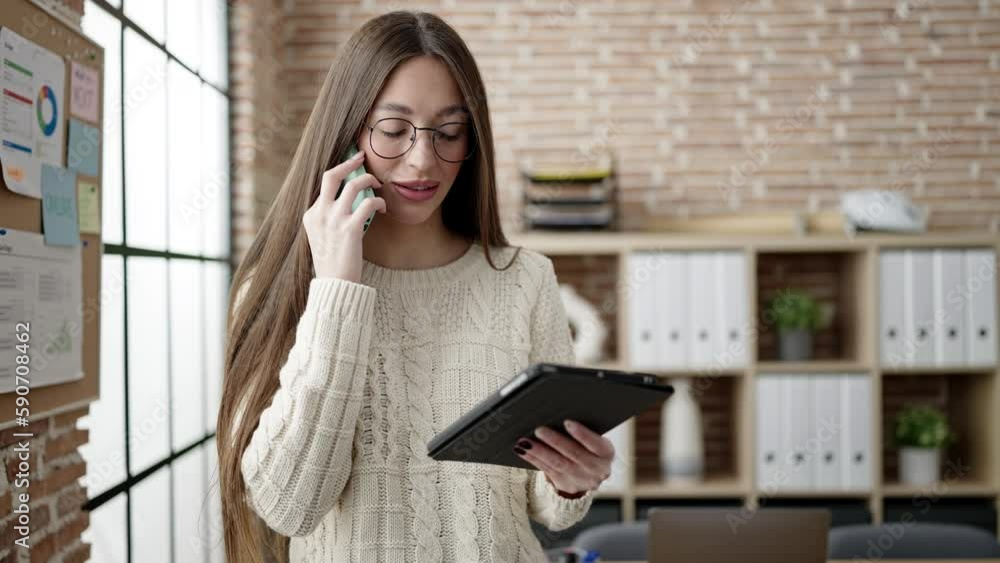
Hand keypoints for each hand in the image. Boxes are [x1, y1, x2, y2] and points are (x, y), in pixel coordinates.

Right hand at [302, 149, 385, 282]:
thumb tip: (347, 205)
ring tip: (378, 184)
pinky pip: (368, 203)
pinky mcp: (350, 229)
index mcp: (311, 215)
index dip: (341, 173)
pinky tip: (382, 208)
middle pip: (331, 175)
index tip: (353, 167)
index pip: (325, 185)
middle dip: (349, 162)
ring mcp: (333, 220)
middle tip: (362, 157)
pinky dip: (378, 202)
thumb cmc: (332, 264)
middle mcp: (319, 213)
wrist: (334, 285)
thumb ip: (328, 220)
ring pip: (354, 185)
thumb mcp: (321, 238)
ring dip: (369, 180)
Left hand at [513, 419, 613, 497]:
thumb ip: (583, 430)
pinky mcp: (565, 485)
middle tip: (539, 429)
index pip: (596, 444)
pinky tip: (521, 450)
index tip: (567, 422)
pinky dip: (533, 459)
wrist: (590, 472)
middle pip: (574, 454)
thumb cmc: (588, 445)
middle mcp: (597, 470)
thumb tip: (557, 415)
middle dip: (555, 441)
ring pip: (558, 464)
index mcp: (606, 454)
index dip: (582, 434)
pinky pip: (547, 470)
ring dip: (539, 451)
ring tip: (524, 441)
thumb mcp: (594, 439)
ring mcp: (581, 480)